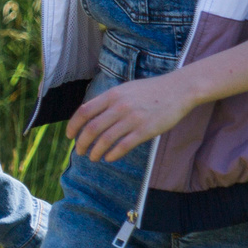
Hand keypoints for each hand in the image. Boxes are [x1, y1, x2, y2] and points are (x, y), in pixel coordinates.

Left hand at [66, 69, 201, 162]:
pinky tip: (109, 158)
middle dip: (81, 143)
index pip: (84, 112)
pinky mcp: (145, 130)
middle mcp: (119, 106)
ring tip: (93, 157)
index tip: (69, 136)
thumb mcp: (125, 89)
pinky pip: (123, 146)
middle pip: (91, 129)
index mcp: (112, 95)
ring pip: (105, 140)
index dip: (73, 126)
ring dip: (95, 152)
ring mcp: (132, 118)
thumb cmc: (150, 91)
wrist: (178, 90)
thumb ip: (108, 101)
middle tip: (79, 152)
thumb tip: (90, 115)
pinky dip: (112, 154)